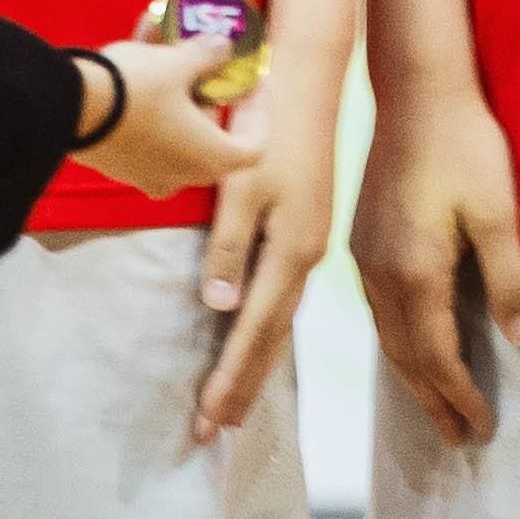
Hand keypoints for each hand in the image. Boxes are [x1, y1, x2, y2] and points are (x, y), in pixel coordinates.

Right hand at [65, 39, 260, 201]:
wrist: (67, 108)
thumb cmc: (137, 91)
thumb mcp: (177, 63)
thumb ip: (207, 55)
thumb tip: (223, 46)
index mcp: (209, 158)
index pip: (253, 145)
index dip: (260, 111)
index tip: (255, 79)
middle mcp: (181, 174)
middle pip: (211, 135)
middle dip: (209, 94)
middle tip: (207, 60)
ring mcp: (146, 172)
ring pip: (174, 128)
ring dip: (175, 90)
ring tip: (165, 44)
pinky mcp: (117, 161)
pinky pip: (144, 128)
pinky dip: (148, 97)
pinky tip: (136, 53)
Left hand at [188, 57, 346, 448]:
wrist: (308, 87)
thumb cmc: (267, 132)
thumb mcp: (239, 187)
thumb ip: (230, 248)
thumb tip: (221, 308)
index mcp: (291, 253)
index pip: (254, 331)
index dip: (230, 377)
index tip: (210, 421)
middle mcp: (306, 259)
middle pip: (271, 337)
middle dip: (243, 385)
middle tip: (217, 431)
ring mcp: (309, 247)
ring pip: (279, 320)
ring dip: (255, 363)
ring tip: (234, 402)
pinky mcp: (306, 233)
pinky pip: (284, 298)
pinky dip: (266, 330)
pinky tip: (257, 338)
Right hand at [351, 87, 519, 448]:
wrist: (417, 93)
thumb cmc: (465, 146)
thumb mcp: (499, 213)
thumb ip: (509, 281)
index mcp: (415, 271)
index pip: (437, 356)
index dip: (460, 396)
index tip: (482, 429)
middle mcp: (381, 273)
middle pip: (406, 357)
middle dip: (433, 401)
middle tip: (459, 439)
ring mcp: (364, 257)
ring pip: (387, 337)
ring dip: (413, 377)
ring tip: (438, 407)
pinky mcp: (361, 241)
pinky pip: (377, 312)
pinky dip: (398, 344)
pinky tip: (412, 348)